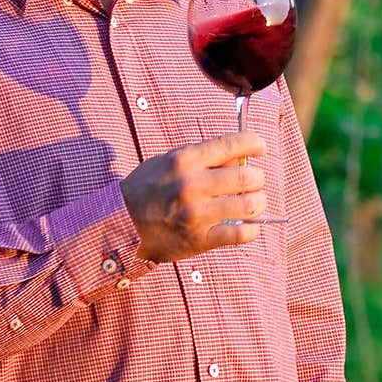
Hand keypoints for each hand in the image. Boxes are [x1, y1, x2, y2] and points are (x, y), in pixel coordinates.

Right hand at [120, 131, 267, 262]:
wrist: (120, 223)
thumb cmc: (146, 189)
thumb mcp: (166, 162)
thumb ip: (200, 157)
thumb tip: (238, 154)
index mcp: (184, 160)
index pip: (232, 144)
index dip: (254, 142)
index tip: (260, 147)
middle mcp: (191, 185)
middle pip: (246, 176)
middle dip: (257, 178)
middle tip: (255, 181)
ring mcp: (196, 214)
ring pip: (249, 204)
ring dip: (258, 202)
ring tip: (254, 203)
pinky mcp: (200, 239)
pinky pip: (241, 234)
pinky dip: (252, 230)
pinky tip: (248, 226)